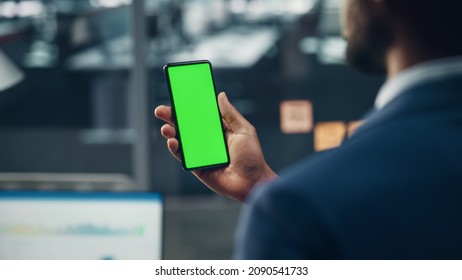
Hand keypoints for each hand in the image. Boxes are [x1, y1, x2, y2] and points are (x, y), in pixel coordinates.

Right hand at [154, 92, 277, 201]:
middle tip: (161, 111)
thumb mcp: (244, 130)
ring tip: (166, 128)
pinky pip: (183, 157)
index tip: (177, 97)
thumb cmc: (252, 157)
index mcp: (218, 130)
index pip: (199, 115)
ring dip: (170, 133)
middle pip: (186, 127)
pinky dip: (175, 149)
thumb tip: (220, 95)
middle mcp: (207, 141)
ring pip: (181, 141)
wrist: (252, 181)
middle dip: (172, 118)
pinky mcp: (197, 167)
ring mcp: (201, 154)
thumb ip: (230, 114)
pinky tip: (172, 142)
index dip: (188, 107)